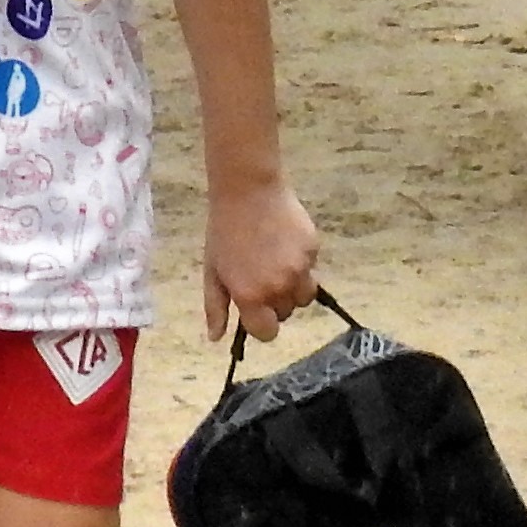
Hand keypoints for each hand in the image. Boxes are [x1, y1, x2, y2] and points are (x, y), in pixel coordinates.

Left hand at [201, 173, 323, 340]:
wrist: (247, 188)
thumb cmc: (224, 230)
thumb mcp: (213, 269)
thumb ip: (216, 307)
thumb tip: (216, 338)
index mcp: (251, 296)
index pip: (267, 333)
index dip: (262, 324)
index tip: (256, 309)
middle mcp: (278, 288)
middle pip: (286, 313)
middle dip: (275, 302)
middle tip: (261, 276)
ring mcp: (299, 269)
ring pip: (304, 295)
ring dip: (294, 287)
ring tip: (277, 262)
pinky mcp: (313, 250)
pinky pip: (312, 268)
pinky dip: (301, 262)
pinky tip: (285, 242)